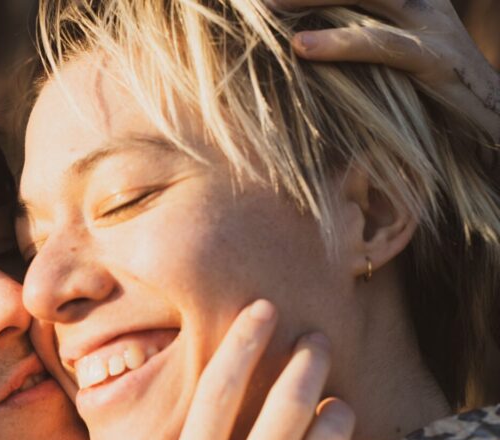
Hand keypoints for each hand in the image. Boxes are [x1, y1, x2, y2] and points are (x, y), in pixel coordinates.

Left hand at [270, 0, 499, 141]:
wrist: (490, 119)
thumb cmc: (427, 90)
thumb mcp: (386, 51)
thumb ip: (351, 31)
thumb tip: (292, 36)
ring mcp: (431, 25)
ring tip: (270, 6)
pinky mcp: (434, 60)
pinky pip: (383, 44)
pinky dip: (341, 43)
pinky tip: (302, 48)